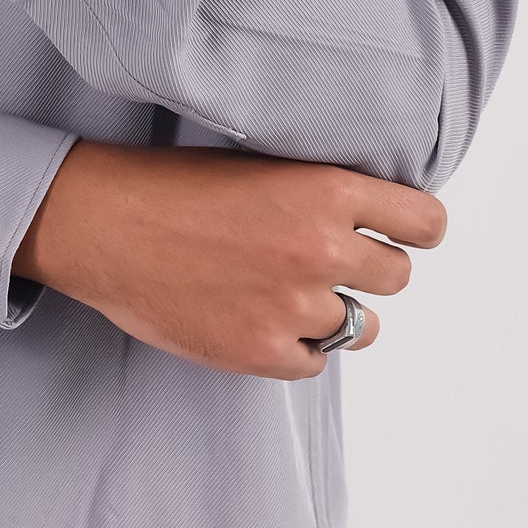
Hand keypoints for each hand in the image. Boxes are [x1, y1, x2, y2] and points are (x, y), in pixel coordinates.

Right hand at [15, 143, 446, 377]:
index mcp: (327, 191)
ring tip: (287, 294)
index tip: (403, 234)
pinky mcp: (261, 351)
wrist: (101, 224)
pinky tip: (260, 319)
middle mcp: (321, 249)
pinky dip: (296, 347)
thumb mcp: (263, 165)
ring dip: (335, 313)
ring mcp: (293, 306)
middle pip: (396, 276)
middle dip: (367, 270)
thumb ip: (324, 194)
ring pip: (362, 326)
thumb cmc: (173, 186)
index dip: (416, 230)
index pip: (425, 223)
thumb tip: (377, 222)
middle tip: (322, 262)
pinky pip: (315, 363)